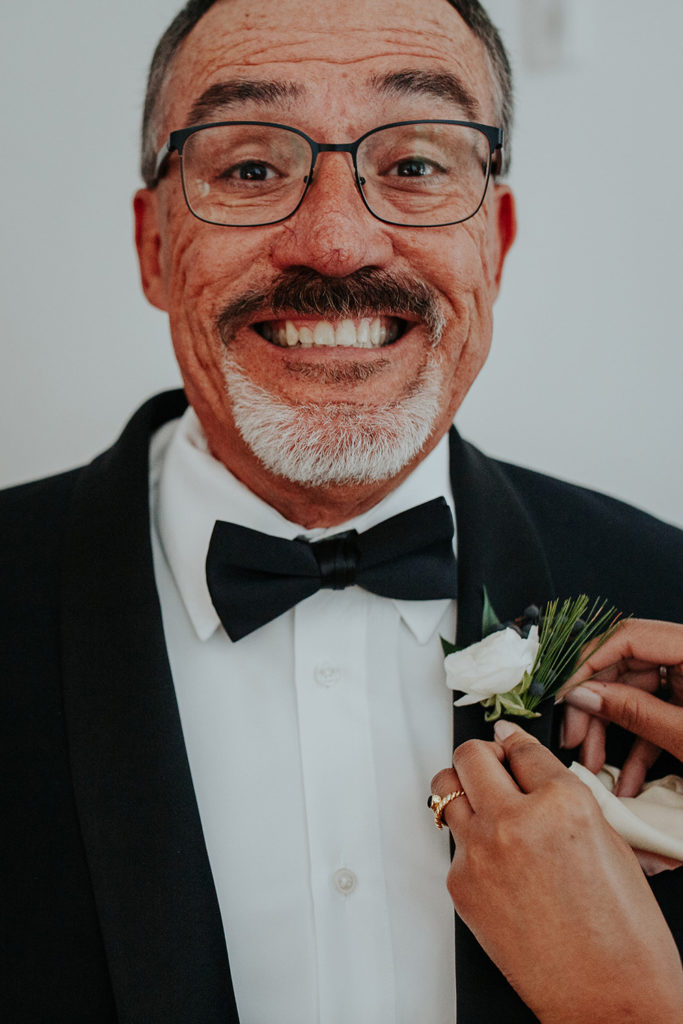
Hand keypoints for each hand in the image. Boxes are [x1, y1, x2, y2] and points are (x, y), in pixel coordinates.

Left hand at [431, 722, 682, 1021]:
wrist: (609, 999)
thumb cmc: (623, 935)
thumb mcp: (610, 843)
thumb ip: (565, 798)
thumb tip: (532, 770)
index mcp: (562, 803)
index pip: (521, 747)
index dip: (517, 742)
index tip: (510, 742)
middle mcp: (514, 820)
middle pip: (471, 754)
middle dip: (483, 755)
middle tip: (493, 765)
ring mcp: (480, 853)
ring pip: (446, 790)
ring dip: (464, 789)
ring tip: (482, 802)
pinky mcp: (460, 885)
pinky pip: (452, 845)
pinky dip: (470, 844)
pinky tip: (496, 863)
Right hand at [560, 619, 682, 796]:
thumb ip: (634, 711)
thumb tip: (583, 695)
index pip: (626, 637)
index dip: (586, 663)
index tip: (560, 694)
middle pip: (624, 667)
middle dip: (595, 708)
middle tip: (572, 738)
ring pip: (634, 695)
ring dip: (610, 734)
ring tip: (593, 767)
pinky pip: (654, 715)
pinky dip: (637, 746)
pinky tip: (625, 778)